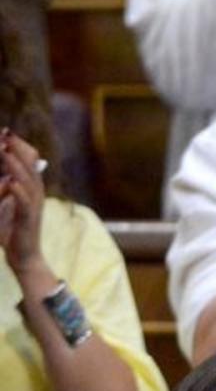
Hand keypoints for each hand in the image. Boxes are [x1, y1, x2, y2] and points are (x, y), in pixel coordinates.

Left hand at [0, 129, 46, 277]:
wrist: (25, 257)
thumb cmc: (13, 232)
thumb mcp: (6, 204)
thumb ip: (5, 190)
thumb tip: (4, 176)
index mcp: (31, 190)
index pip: (31, 162)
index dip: (20, 147)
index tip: (6, 133)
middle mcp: (36, 195)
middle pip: (31, 167)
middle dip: (18, 149)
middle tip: (6, 134)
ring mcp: (34, 207)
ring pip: (29, 181)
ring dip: (16, 165)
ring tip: (6, 151)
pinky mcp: (29, 220)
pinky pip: (25, 203)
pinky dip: (18, 191)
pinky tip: (11, 181)